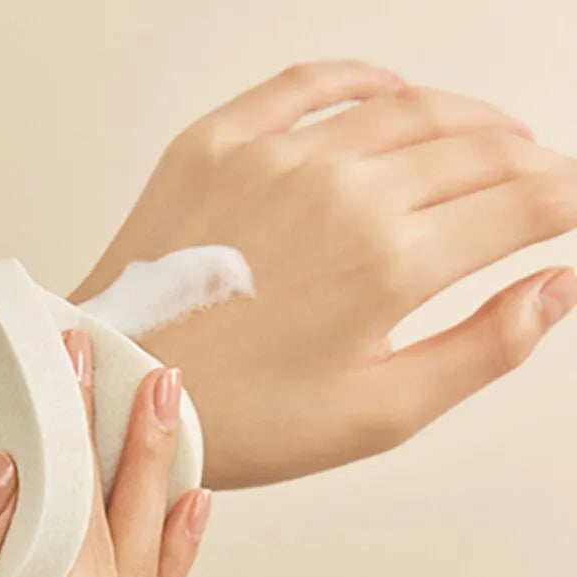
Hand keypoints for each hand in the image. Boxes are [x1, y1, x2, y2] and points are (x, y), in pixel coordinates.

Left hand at [71, 59, 576, 486]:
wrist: (120, 393)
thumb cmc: (241, 420)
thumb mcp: (377, 413)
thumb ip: (482, 349)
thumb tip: (557, 286)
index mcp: (391, 261)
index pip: (523, 204)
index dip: (567, 201)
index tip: (572, 207)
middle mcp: (342, 190)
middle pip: (476, 149)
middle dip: (527, 162)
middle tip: (539, 179)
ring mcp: (275, 156)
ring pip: (407, 108)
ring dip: (466, 118)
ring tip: (490, 139)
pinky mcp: (216, 143)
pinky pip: (308, 82)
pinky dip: (366, 79)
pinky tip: (392, 92)